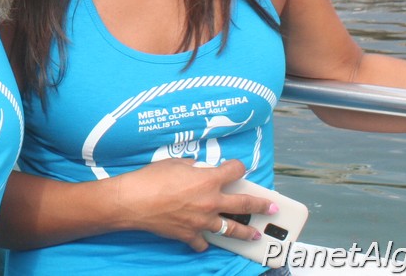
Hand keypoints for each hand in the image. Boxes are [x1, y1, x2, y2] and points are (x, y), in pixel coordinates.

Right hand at [110, 159, 272, 250]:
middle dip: (261, 205)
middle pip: (244, 204)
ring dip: (245, 231)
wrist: (133, 201)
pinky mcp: (190, 234)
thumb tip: (197, 168)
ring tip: (255, 234)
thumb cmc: (151, 178)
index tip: (238, 168)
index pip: (234, 171)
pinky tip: (204, 240)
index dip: (238, 167)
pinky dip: (204, 241)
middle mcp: (211, 201)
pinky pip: (202, 242)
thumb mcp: (173, 163)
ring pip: (231, 228)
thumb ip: (191, 166)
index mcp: (208, 180)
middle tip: (272, 207)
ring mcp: (202, 221)